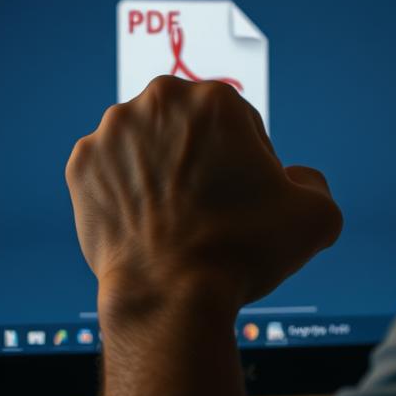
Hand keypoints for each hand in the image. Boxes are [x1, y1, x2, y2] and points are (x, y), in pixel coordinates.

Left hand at [66, 75, 342, 323]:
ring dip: (158, 170)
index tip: (241, 200)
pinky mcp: (81, 163)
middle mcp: (157, 100)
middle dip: (199, 160)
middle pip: (188, 129)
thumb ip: (315, 184)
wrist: (169, 296)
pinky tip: (140, 221)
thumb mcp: (315, 218)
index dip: (246, 165)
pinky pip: (109, 171)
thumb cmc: (242, 252)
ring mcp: (112, 131)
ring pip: (145, 145)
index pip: (238, 127)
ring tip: (171, 217)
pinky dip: (122, 191)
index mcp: (213, 99)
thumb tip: (296, 178)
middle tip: (206, 208)